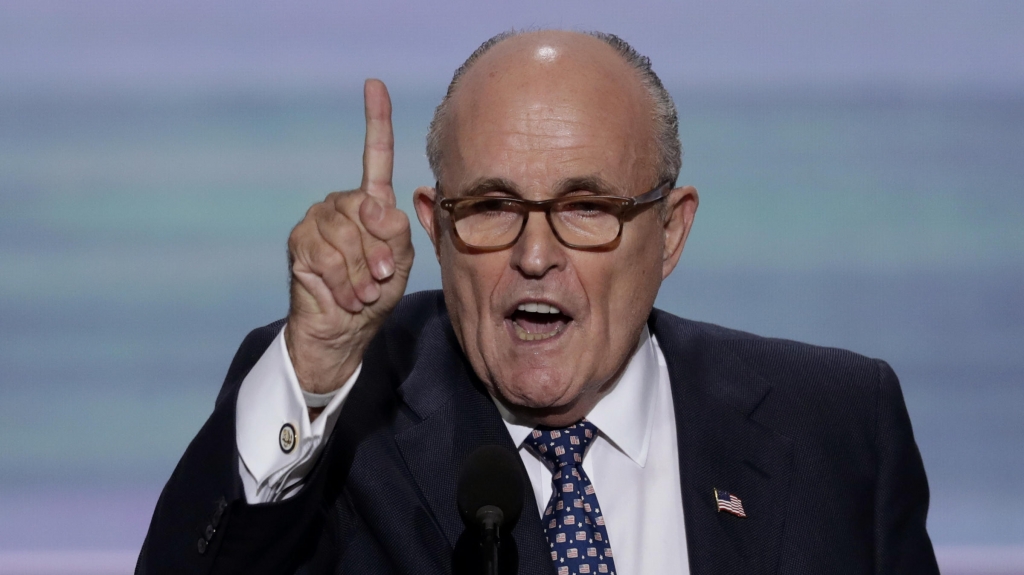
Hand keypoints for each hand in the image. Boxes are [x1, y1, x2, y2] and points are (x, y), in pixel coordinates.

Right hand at [285, 79, 413, 393]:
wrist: (343, 331)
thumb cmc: (376, 295)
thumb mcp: (400, 264)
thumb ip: (397, 232)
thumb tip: (376, 205)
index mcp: (371, 204)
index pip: (375, 156)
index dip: (376, 121)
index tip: (373, 85)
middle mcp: (342, 205)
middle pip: (366, 209)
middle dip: (380, 250)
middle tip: (383, 279)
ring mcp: (317, 222)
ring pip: (346, 234)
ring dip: (362, 271)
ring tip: (364, 293)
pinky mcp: (299, 243)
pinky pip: (327, 256)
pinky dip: (343, 282)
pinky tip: (346, 297)